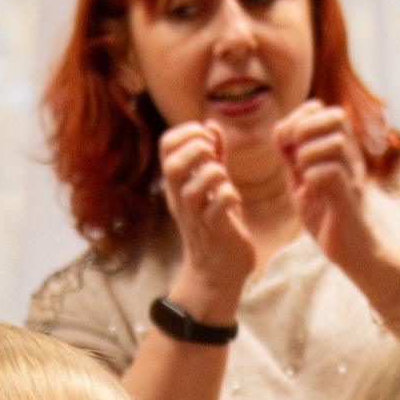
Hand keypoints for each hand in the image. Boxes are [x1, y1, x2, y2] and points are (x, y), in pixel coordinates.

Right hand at [158, 121, 253, 317]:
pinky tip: (234, 200)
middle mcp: (181, 200)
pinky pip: (217, 207)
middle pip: (172, 165)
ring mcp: (196, 217)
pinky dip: (228, 196)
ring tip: (225, 180)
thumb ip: (214, 156)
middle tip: (216, 156)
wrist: (217, 273)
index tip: (209, 139)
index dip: (187, 132)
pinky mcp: (216, 232)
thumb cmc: (216, 226)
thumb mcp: (211, 185)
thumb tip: (211, 126)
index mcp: (178, 184)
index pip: (166, 146)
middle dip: (198, 149)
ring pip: (193, 188)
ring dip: (214, 174)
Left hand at [276, 101, 384, 277]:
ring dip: (308, 156)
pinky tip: (310, 190)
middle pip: (336, 115)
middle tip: (293, 155)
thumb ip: (291, 157)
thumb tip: (280, 129)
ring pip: (335, 142)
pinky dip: (313, 178)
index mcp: (338, 147)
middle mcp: (350, 155)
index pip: (319, 108)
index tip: (284, 143)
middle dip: (304, 129)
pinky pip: (332, 172)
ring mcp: (353, 174)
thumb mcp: (301, 180)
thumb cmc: (327, 215)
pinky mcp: (349, 197)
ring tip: (303, 175)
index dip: (297, 118)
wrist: (350, 250)